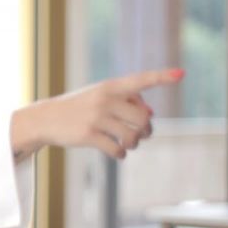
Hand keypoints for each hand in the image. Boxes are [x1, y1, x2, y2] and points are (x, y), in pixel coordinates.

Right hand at [10, 68, 183, 159]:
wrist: (46, 118)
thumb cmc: (79, 107)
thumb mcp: (100, 97)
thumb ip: (126, 101)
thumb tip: (151, 114)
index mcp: (110, 86)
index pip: (141, 80)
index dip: (162, 77)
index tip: (181, 74)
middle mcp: (105, 99)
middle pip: (143, 119)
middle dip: (146, 131)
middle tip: (141, 135)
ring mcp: (96, 117)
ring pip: (132, 136)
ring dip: (134, 144)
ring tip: (128, 144)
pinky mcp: (88, 135)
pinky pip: (117, 149)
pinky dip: (121, 154)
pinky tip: (117, 153)